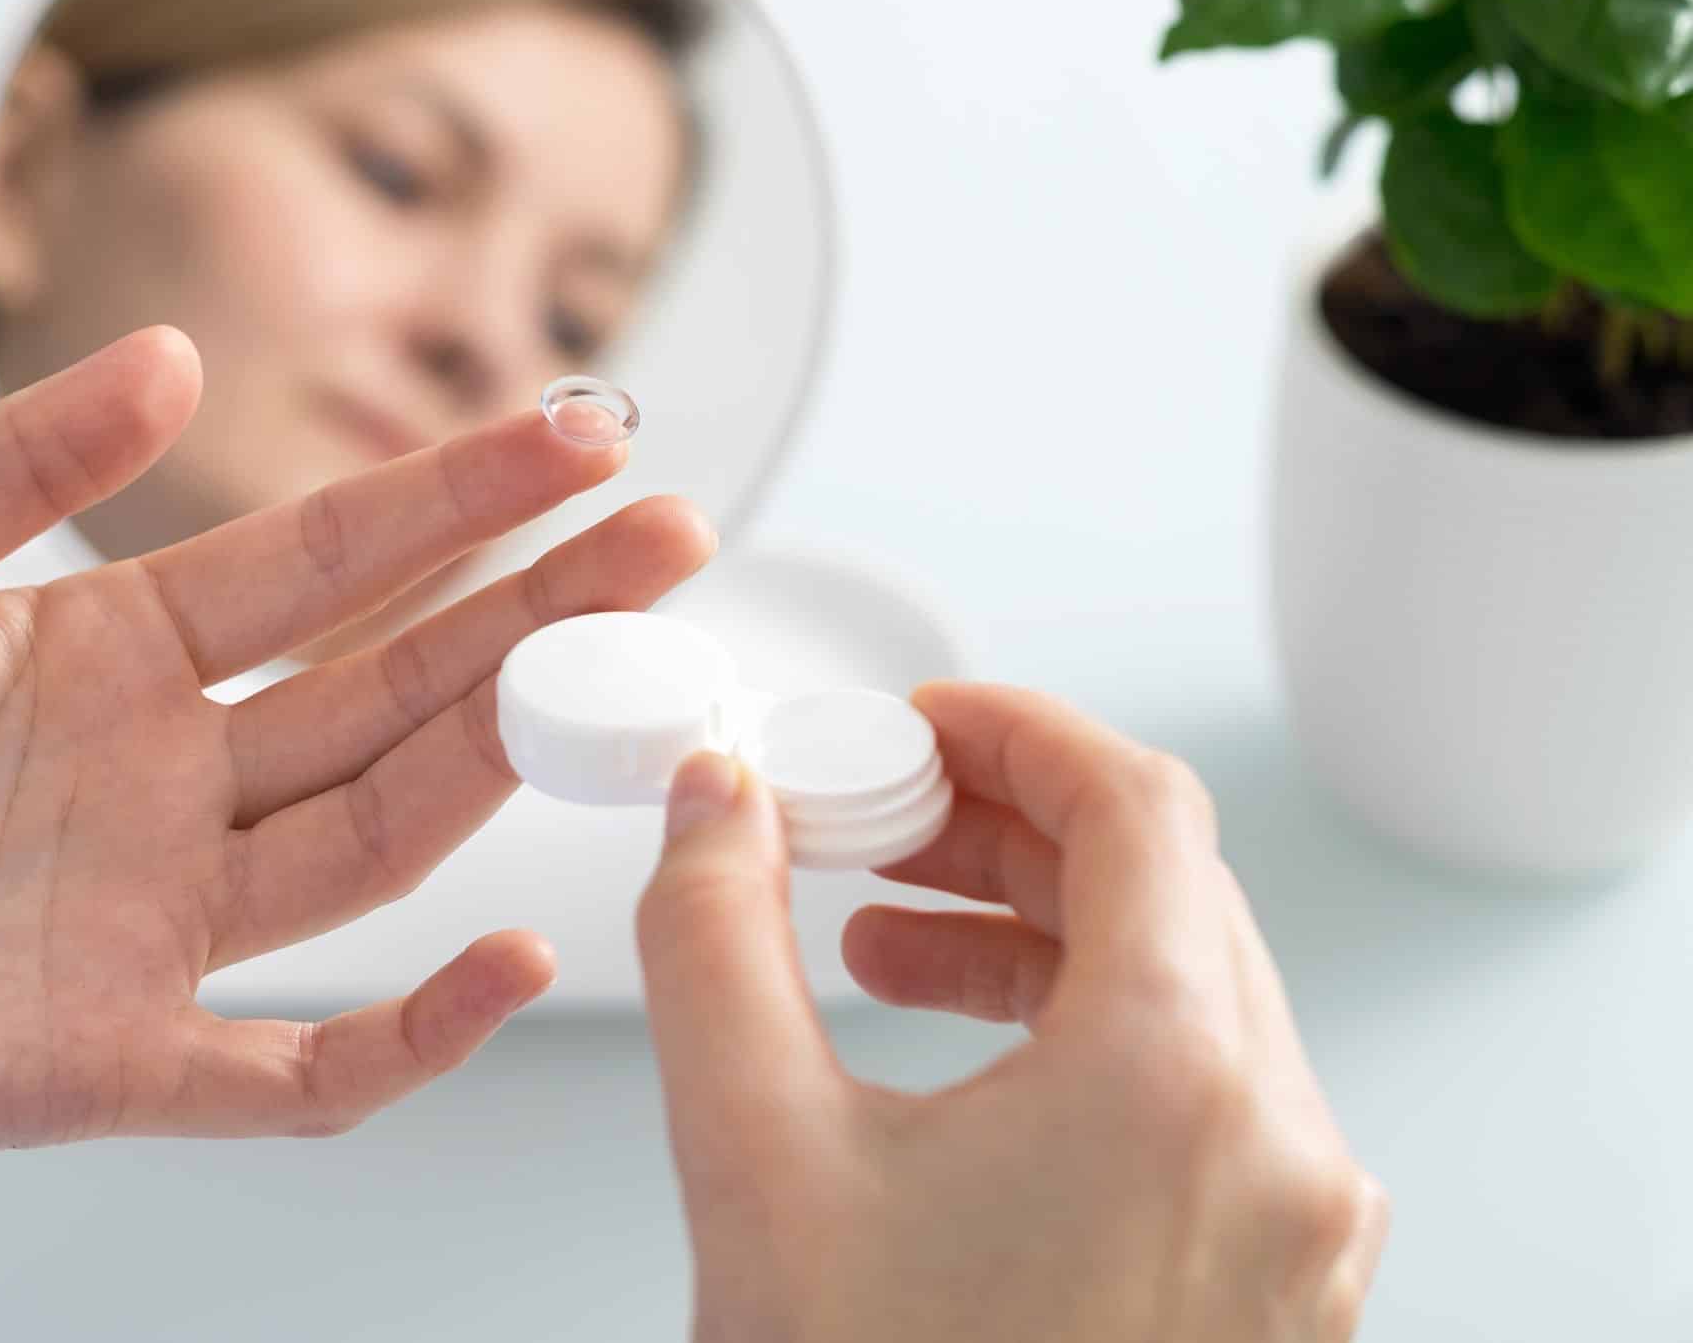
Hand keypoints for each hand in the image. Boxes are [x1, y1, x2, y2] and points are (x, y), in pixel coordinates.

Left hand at [0, 327, 713, 1338]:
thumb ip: (12, 462)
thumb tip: (173, 361)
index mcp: (104, 659)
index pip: (321, 561)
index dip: (452, 494)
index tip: (571, 430)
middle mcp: (160, 784)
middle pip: (390, 682)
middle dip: (533, 601)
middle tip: (664, 528)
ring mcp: (154, 922)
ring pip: (376, 832)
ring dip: (505, 754)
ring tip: (623, 659)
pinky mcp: (118, 1058)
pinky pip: (299, 1063)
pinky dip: (411, 1033)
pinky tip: (506, 964)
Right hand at [637, 684, 1387, 1342]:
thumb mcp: (752, 1154)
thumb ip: (711, 936)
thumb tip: (710, 804)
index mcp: (1179, 1079)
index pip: (1136, 806)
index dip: (1012, 732)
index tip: (919, 721)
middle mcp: (1282, 1144)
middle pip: (1165, 892)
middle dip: (1003, 835)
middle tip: (875, 822)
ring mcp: (1297, 1230)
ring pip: (1186, 996)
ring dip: (1035, 938)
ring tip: (883, 947)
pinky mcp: (1276, 1293)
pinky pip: (1201, 1099)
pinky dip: (1084, 1042)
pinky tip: (962, 1066)